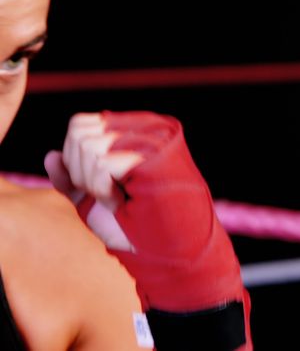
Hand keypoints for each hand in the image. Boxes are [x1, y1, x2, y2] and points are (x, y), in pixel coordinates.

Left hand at [45, 111, 250, 348]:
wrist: (168, 255)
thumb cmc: (137, 231)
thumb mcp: (95, 203)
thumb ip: (72, 179)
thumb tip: (50, 156)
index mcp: (138, 132)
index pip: (82, 125)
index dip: (75, 160)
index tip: (100, 189)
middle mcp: (149, 127)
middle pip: (79, 129)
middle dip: (79, 170)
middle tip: (108, 195)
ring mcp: (155, 138)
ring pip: (88, 145)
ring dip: (92, 182)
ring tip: (119, 199)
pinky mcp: (156, 154)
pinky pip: (102, 163)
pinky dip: (103, 190)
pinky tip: (125, 203)